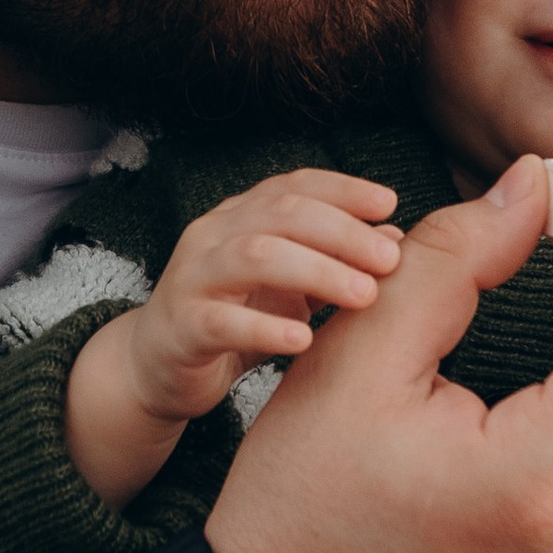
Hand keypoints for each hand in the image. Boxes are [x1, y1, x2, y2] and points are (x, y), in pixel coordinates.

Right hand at [117, 168, 401, 426]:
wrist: (157, 367)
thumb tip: (395, 239)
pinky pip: (224, 322)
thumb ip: (335, 259)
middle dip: (343, 232)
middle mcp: (214, 235)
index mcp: (241, 215)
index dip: (344, 189)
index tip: (390, 203)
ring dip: (317, 271)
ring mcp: (193, 278)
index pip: (295, 186)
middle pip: (282, 213)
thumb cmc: (234, 317)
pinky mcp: (182, 327)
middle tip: (390, 261)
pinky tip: (305, 340)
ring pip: (255, 256)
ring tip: (364, 295)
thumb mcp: (290, 285)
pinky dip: (266, 328)